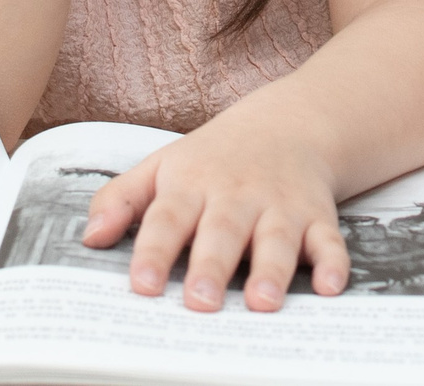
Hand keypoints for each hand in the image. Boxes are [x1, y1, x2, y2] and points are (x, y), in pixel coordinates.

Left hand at [80, 110, 346, 312]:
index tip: (142, 285)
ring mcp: (280, 204)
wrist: (291, 122)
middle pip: (222, 231)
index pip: (167, 218)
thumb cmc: (216, 157)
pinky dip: (333, 261)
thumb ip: (121, 199)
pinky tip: (331, 285)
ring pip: (276, 238)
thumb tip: (89, 237)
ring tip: (262, 302)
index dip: (153, 252)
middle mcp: (236, 194)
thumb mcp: (163, 166)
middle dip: (211, 267)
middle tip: (200, 302)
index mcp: (192, 184)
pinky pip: (328, 238)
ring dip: (271, 269)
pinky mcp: (317, 215)